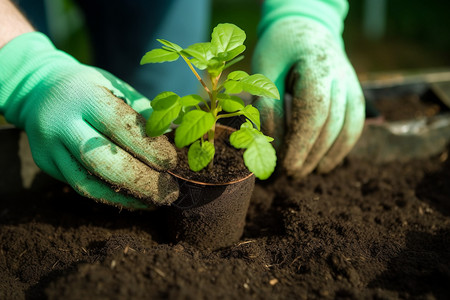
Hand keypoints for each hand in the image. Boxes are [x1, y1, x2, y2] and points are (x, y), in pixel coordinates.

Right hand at [0, 32, 177, 208]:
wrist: (43, 89)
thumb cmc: (94, 88)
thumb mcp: (119, 88)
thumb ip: (145, 112)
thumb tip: (178, 136)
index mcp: (84, 96)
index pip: (120, 126)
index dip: (149, 147)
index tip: (172, 162)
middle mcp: (61, 122)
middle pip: (102, 159)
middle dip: (141, 179)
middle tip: (170, 192)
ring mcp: (49, 146)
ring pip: (87, 181)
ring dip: (127, 196)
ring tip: (157, 201)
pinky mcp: (45, 163)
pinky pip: (81, 187)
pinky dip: (112, 197)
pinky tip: (136, 201)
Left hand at [253, 17, 364, 179]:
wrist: (307, 27)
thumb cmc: (280, 48)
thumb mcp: (265, 70)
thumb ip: (268, 105)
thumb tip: (272, 144)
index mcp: (317, 65)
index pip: (314, 111)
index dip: (301, 142)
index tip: (286, 166)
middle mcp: (341, 75)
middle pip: (332, 123)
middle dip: (311, 154)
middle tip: (291, 174)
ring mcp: (352, 84)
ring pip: (348, 126)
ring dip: (328, 155)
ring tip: (307, 172)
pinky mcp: (354, 92)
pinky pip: (355, 124)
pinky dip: (343, 147)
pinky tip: (326, 163)